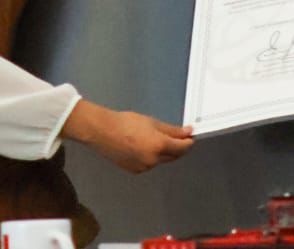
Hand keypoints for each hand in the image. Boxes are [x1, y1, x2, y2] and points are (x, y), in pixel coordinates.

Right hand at [62, 99, 193, 172]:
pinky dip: (151, 157)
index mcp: (159, 146)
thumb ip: (172, 130)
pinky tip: (143, 146)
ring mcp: (144, 167)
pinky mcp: (136, 171)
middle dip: (177, 147)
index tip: (190, 136)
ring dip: (163, 152)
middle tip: (177, 137)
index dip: (188, 141)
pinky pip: (150, 164)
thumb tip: (186, 132)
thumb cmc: (125, 123)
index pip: (182, 148)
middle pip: (174, 156)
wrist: (104, 132)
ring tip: (152, 138)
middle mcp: (153, 160)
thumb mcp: (152, 122)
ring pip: (161, 160)